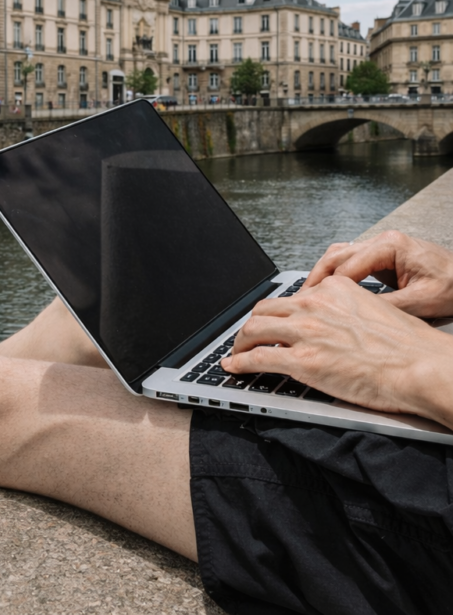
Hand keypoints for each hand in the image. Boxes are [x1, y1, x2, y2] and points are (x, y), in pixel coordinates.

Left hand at [221, 275, 452, 423]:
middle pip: (264, 310)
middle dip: (251, 326)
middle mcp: (314, 304)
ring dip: (239, 344)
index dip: (275, 313)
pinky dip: (238, 363)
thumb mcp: (372, 308)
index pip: (290, 297)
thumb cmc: (408, 347)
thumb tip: (327, 324)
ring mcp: (305, 331)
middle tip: (247, 339)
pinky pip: (257, 358)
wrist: (423, 367)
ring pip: (253, 330)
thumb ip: (343, 310)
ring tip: (236, 355)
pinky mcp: (301, 359)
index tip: (270, 322)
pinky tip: (233, 368)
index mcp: (333, 289)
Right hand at [304, 230, 452, 318]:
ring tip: (309, 296)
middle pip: (335, 256)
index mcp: (391, 246)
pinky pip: (350, 262)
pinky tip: (329, 291)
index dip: (327, 289)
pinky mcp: (383, 258)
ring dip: (322, 275)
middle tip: (300, 300)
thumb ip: (386, 307)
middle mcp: (383, 242)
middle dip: (315, 279)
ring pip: (339, 256)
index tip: (313, 306)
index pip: (346, 267)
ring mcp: (382, 248)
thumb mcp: (422, 301)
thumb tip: (355, 317)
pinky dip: (336, 276)